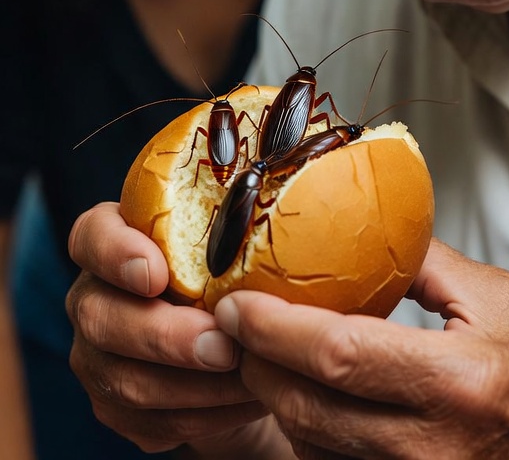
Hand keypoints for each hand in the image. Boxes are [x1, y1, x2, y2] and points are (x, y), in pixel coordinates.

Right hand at [66, 202, 276, 455]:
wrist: (233, 341)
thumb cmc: (235, 269)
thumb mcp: (236, 236)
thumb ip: (241, 220)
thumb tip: (299, 204)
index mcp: (112, 241)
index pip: (92, 236)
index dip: (116, 253)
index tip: (157, 272)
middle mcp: (94, 296)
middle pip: (103, 318)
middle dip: (168, 337)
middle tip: (226, 346)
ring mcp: (97, 356)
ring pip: (128, 381)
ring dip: (197, 387)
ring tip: (253, 376)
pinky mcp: (116, 407)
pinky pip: (152, 422)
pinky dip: (205, 416)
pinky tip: (248, 400)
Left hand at [212, 238, 508, 459]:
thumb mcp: (500, 297)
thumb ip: (424, 262)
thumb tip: (364, 224)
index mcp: (456, 380)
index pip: (338, 355)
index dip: (274, 329)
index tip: (235, 303)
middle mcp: (433, 447)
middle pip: (309, 410)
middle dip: (257, 365)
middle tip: (232, 324)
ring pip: (315, 448)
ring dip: (277, 401)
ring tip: (260, 354)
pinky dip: (312, 436)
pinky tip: (308, 398)